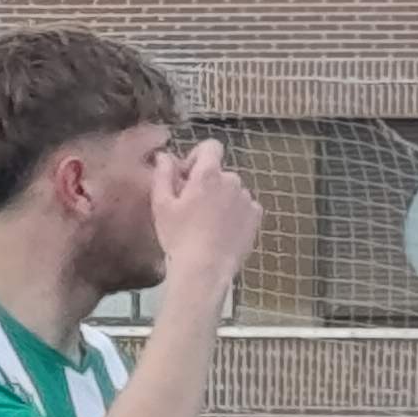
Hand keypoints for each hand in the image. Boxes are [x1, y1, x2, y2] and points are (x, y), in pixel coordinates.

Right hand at [149, 138, 261, 305]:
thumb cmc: (179, 237)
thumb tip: (164, 155)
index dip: (198, 156)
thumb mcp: (161, 205)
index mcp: (208, 174)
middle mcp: (232, 180)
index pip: (211, 146)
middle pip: (219, 172)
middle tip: (193, 208)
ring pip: (232, 190)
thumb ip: (163, 174)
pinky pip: (244, 206)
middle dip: (207, 184)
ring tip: (207, 224)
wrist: (205, 270)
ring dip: (221, 199)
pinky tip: (222, 231)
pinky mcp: (256, 216)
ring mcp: (246, 198)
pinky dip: (235, 214)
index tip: (188, 176)